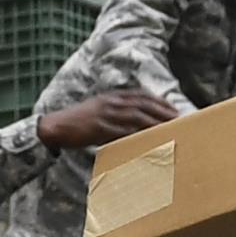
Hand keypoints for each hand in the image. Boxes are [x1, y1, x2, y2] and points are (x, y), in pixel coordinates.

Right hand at [37, 89, 179, 152]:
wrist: (57, 125)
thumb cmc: (79, 120)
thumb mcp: (98, 109)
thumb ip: (116, 111)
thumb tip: (134, 121)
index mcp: (112, 97)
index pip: (141, 95)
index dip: (159, 102)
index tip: (173, 108)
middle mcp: (111, 102)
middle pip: (143, 105)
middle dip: (162, 112)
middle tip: (179, 120)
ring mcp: (105, 114)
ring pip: (136, 117)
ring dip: (155, 123)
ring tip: (170, 129)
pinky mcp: (99, 128)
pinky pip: (122, 132)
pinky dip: (137, 135)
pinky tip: (148, 140)